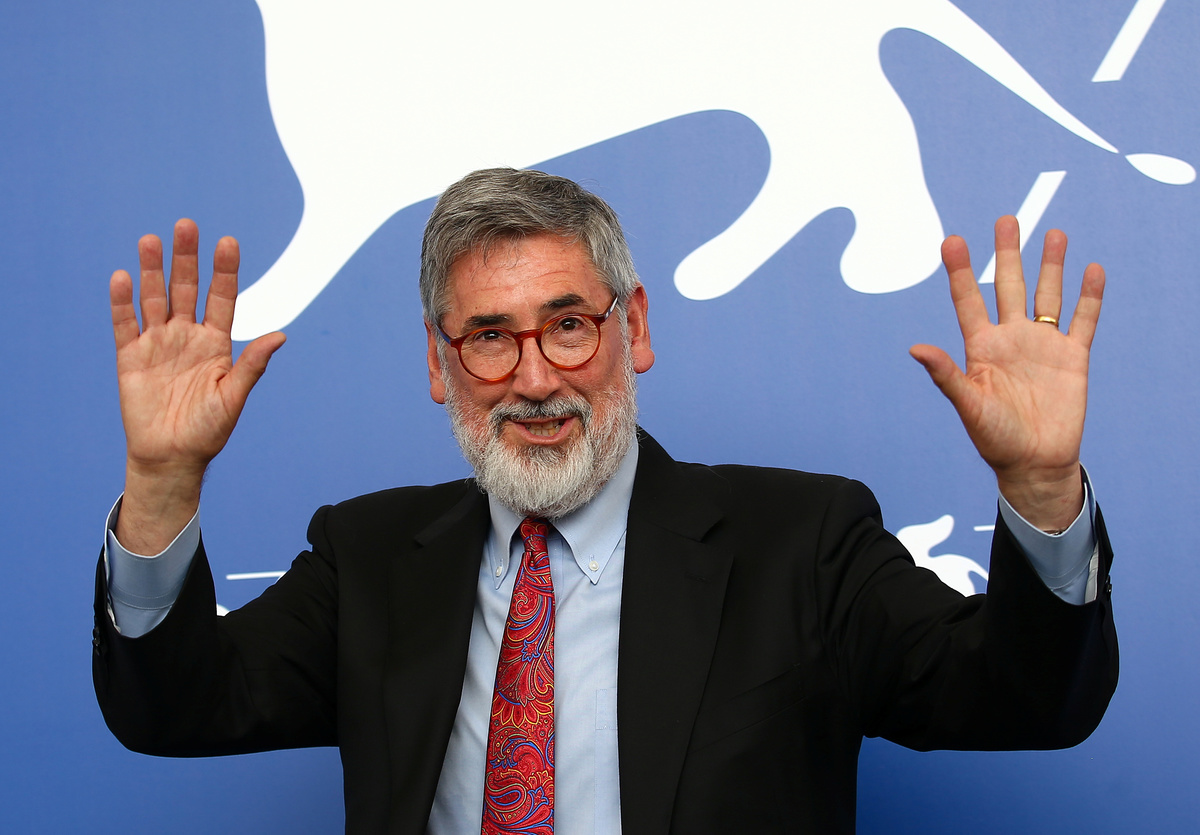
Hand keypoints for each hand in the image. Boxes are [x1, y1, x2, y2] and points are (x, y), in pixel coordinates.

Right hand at [110, 219, 284, 551]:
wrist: (172, 457)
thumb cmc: (209, 430)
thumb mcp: (234, 396)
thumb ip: (252, 365)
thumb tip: (280, 335)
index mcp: (215, 343)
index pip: (221, 298)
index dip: (224, 271)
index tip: (228, 242)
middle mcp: (187, 336)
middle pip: (186, 289)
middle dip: (186, 258)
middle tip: (186, 225)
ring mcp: (158, 344)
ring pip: (154, 298)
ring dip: (151, 270)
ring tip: (151, 240)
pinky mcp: (131, 357)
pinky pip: (125, 324)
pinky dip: (123, 302)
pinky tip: (123, 277)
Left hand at [909, 216, 1104, 531]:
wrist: (1034, 463)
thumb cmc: (994, 439)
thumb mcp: (968, 405)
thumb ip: (946, 375)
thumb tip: (915, 348)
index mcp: (981, 348)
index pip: (968, 301)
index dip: (961, 271)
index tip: (952, 240)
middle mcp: (1011, 339)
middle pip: (1009, 286)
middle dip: (1008, 254)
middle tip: (1006, 219)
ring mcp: (1043, 346)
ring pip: (1047, 296)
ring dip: (1051, 266)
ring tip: (1053, 233)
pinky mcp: (1072, 358)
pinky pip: (1083, 321)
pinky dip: (1090, 297)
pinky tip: (1092, 270)